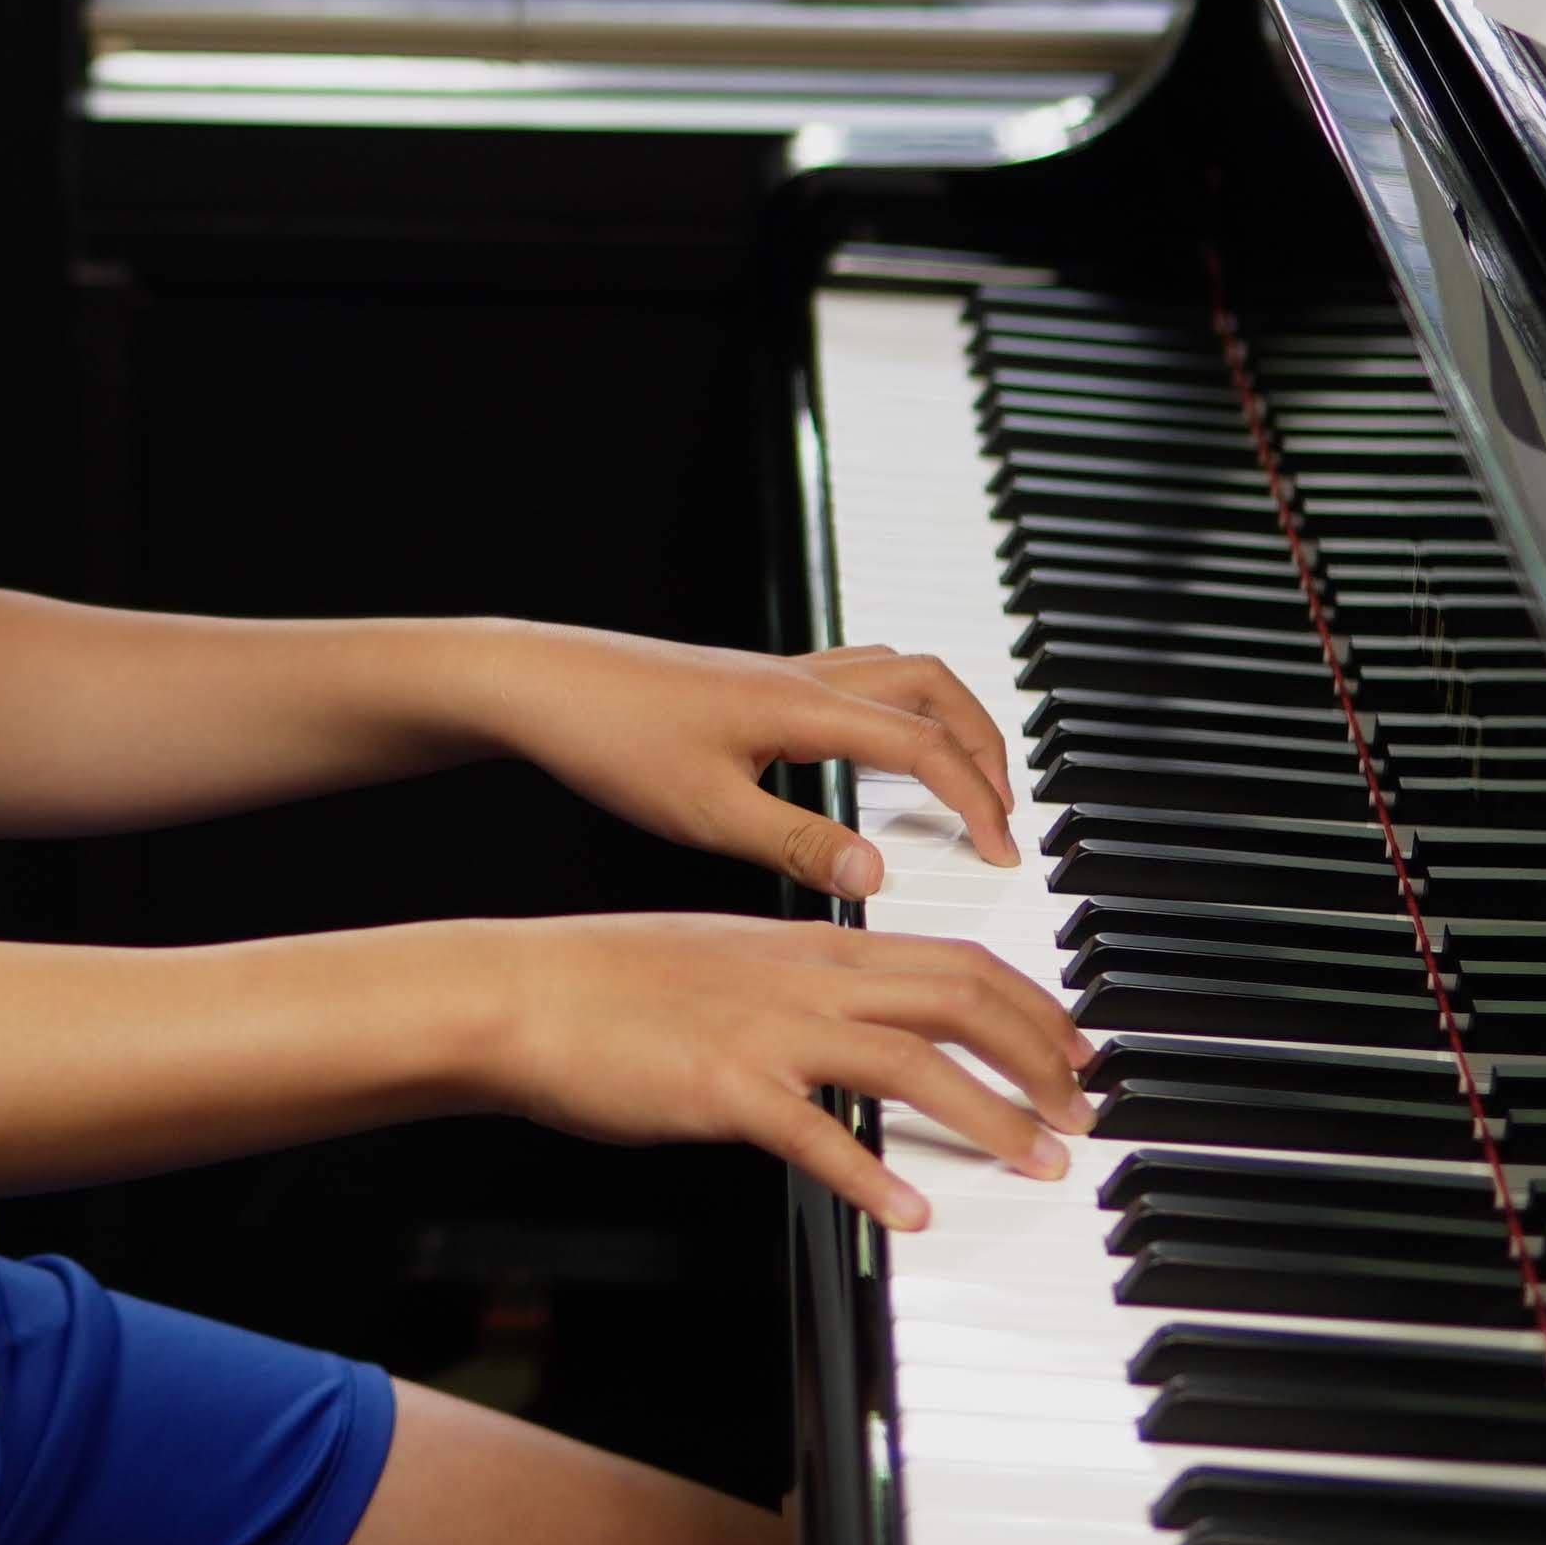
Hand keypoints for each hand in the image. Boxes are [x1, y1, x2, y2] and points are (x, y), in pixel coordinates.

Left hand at [477, 627, 1019, 895]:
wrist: (540, 682)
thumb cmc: (610, 741)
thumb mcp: (705, 812)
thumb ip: (797, 844)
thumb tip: (880, 873)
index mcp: (802, 708)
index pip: (924, 746)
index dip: (976, 800)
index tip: (1005, 855)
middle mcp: (802, 677)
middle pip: (933, 687)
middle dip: (984, 745)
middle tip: (1005, 811)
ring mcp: (778, 671)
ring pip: (898, 671)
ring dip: (945, 718)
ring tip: (964, 779)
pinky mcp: (753, 680)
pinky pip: (855, 675)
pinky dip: (895, 708)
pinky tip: (876, 753)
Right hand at [483, 912, 1093, 1229]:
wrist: (520, 990)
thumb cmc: (608, 982)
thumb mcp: (726, 961)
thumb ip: (802, 984)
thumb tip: (862, 1018)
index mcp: (810, 944)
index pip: (955, 958)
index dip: (1033, 1004)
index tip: (1076, 1048)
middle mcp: (802, 977)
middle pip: (960, 998)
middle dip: (1040, 1056)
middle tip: (1084, 1110)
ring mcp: (765, 1030)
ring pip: (913, 1061)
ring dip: (991, 1115)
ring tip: (1038, 1162)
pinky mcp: (722, 1087)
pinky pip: (818, 1133)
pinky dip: (875, 1174)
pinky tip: (911, 1212)